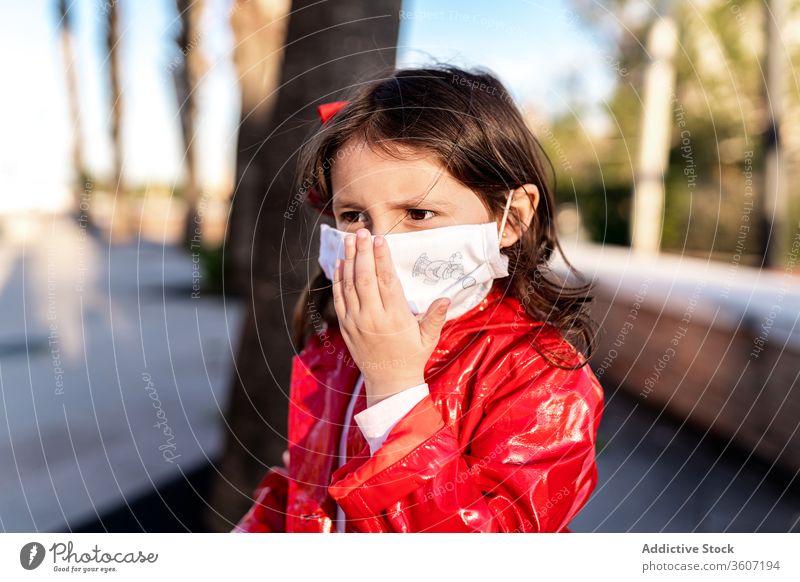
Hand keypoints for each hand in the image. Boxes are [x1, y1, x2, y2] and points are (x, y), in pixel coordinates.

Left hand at [332, 228, 449, 406]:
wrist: (388, 382)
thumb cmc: (412, 357)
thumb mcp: (428, 338)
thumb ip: (436, 317)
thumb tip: (446, 298)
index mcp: (394, 317)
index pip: (386, 281)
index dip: (382, 258)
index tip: (380, 239)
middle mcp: (372, 317)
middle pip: (365, 278)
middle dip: (363, 252)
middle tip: (362, 231)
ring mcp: (356, 321)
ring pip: (350, 285)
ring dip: (349, 260)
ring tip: (350, 239)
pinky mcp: (346, 326)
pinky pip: (340, 298)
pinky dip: (339, 279)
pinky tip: (341, 262)